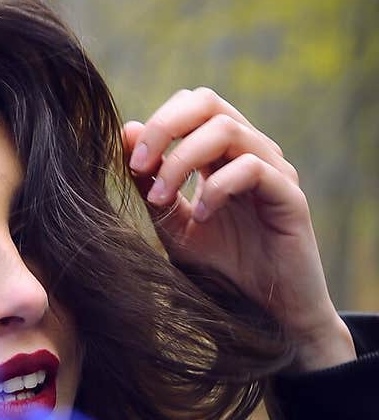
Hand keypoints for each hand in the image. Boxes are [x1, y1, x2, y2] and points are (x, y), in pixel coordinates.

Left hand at [122, 87, 355, 373]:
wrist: (262, 317)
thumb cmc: (221, 269)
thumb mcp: (172, 223)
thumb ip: (152, 181)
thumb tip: (128, 129)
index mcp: (222, 154)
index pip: (192, 105)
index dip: (159, 121)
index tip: (132, 162)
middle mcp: (250, 153)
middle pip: (209, 103)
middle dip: (167, 127)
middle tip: (140, 165)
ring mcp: (274, 171)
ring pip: (228, 130)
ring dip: (183, 160)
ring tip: (162, 199)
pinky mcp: (290, 197)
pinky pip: (254, 168)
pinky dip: (218, 186)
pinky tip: (203, 216)